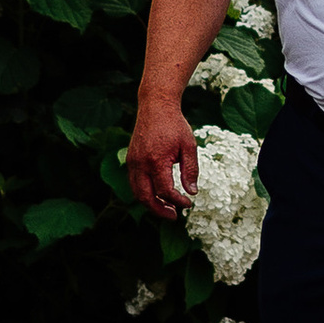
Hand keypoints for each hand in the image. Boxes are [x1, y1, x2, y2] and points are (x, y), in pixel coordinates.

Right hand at [126, 96, 198, 216]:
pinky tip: (158, 195)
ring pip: (137, 192)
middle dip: (159, 211)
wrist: (155, 106)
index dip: (177, 201)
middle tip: (174, 216)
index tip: (188, 203)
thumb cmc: (175, 125)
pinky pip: (134, 183)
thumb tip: (192, 192)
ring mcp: (132, 162)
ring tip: (167, 208)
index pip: (165, 191)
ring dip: (150, 204)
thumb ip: (191, 170)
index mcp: (156, 160)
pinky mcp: (130, 160)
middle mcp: (140, 163)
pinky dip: (144, 193)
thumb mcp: (189, 146)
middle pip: (145, 198)